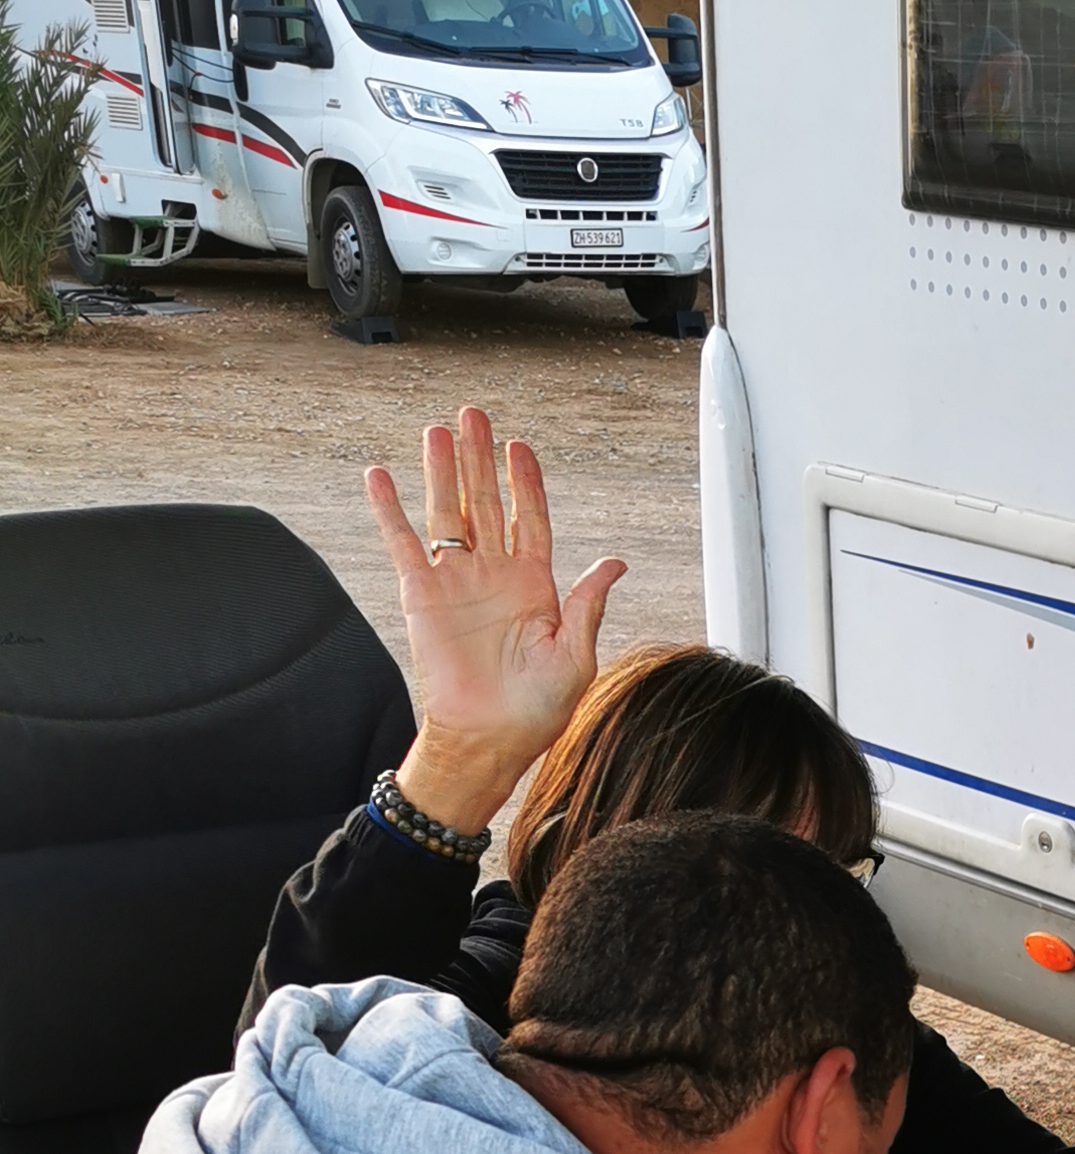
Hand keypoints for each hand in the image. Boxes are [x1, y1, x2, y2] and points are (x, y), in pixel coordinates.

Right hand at [363, 405, 625, 833]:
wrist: (489, 740)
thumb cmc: (536, 710)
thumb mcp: (576, 656)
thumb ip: (588, 604)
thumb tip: (614, 562)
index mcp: (534, 586)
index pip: (531, 520)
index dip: (526, 483)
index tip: (521, 446)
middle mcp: (493, 575)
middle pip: (487, 502)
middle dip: (481, 458)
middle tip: (474, 414)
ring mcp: (456, 582)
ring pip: (447, 512)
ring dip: (442, 471)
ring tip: (438, 430)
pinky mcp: (421, 595)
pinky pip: (403, 544)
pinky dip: (390, 510)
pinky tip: (381, 476)